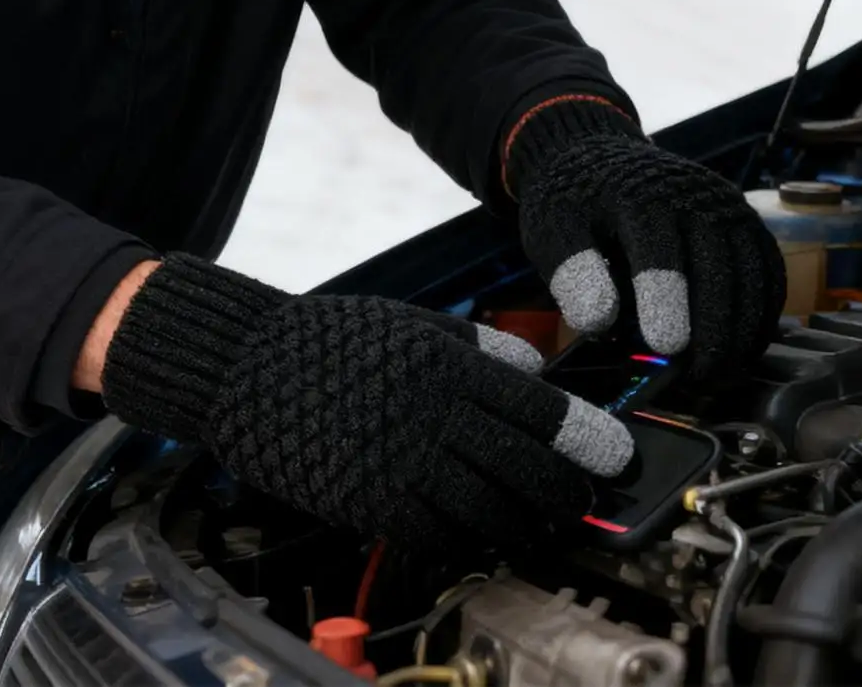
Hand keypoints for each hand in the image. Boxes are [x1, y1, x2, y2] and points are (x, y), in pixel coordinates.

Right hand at [101, 254, 632, 551]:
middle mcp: (430, 416)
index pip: (537, 408)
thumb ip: (475, 345)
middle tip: (584, 498)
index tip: (616, 453)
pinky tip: (481, 533)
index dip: (586, 436)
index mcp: (444, 364)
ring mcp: (400, 464)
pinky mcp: (370, 502)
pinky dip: (470, 539)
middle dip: (567, 490)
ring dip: (524, 522)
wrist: (245, 366)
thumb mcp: (409, 322)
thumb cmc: (328, 338)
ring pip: (489, 510)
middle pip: (525, 468)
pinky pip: (439, 534)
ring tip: (541, 522)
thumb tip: (533, 369)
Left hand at [505, 100, 785, 380]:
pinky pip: (769, 275)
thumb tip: (598, 321)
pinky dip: (761, 316)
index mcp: (639, 197)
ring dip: (739, 331)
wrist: (605, 159)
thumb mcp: (555, 229)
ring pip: (751, 276)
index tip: (664, 347)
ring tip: (716, 373)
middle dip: (711, 329)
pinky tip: (741, 350)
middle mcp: (693, 198)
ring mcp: (727, 210)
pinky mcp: (747, 225)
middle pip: (717, 269)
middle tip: (695, 376)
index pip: (659, 251)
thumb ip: (571, 271)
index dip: (664, 300)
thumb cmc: (577, 204)